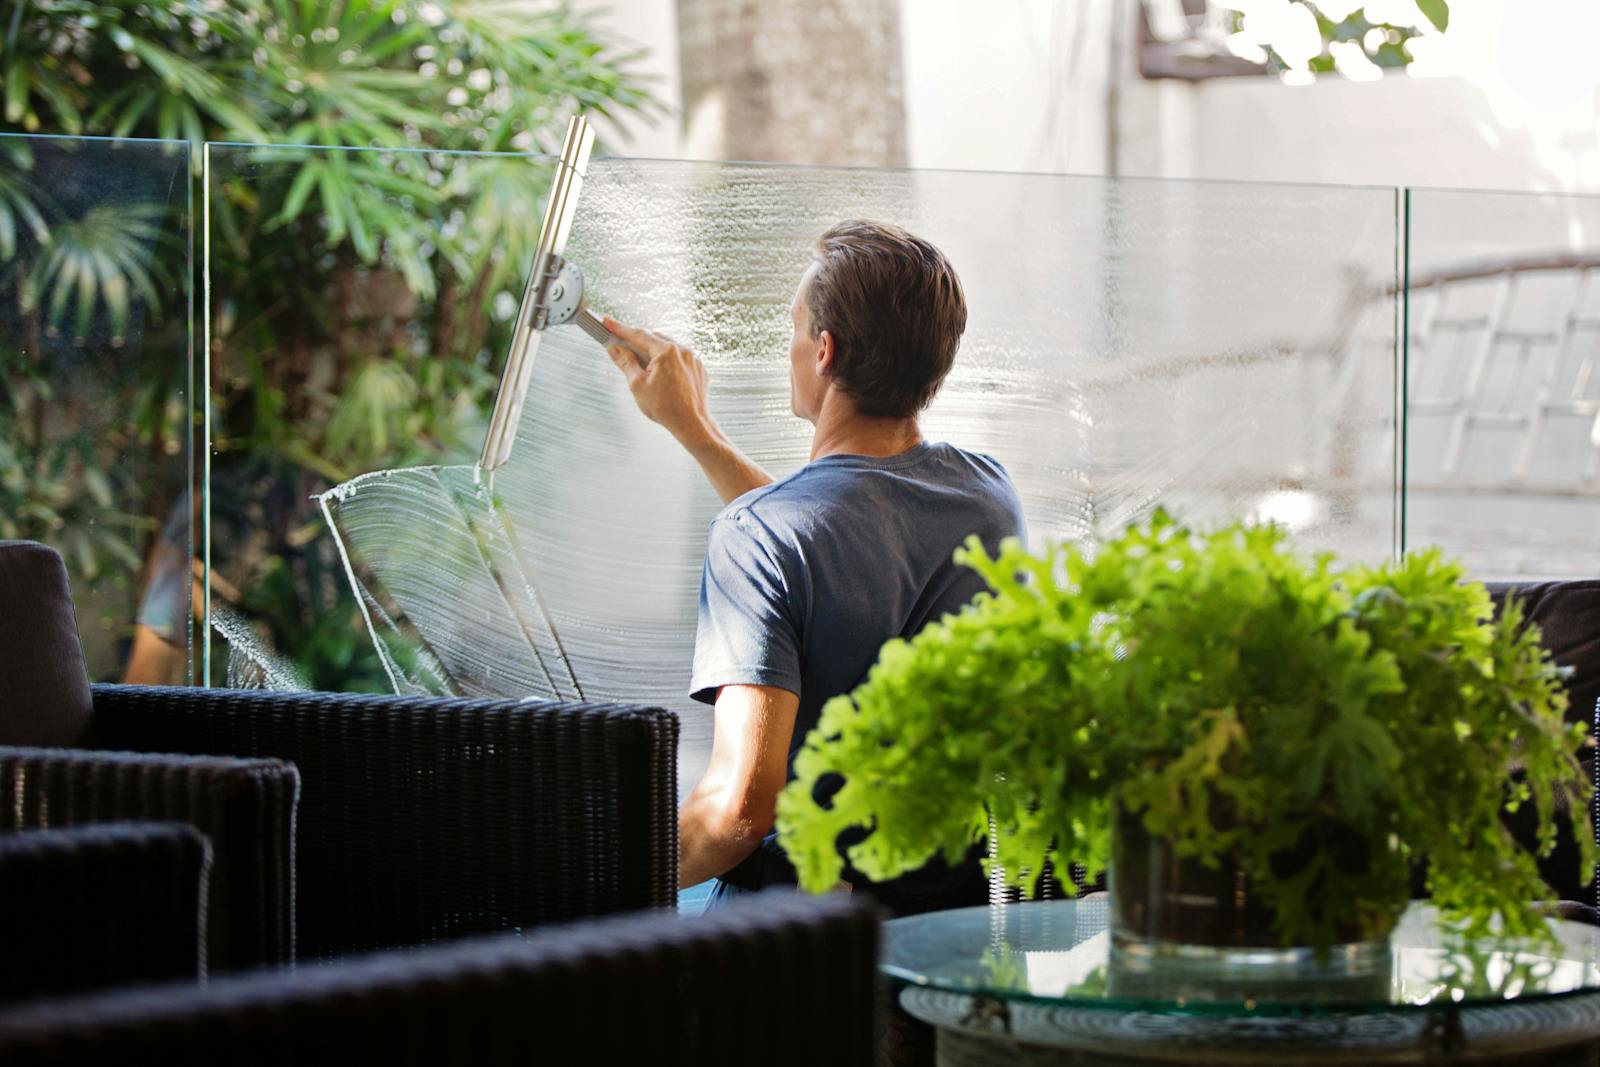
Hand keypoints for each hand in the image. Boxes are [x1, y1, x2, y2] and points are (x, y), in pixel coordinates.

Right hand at [603, 316, 713, 445]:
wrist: (692, 424)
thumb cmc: (665, 408)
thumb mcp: (637, 385)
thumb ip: (625, 363)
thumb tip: (615, 349)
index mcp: (666, 351)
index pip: (638, 335)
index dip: (620, 328)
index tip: (607, 322)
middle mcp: (682, 350)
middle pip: (654, 339)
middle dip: (638, 342)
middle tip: (622, 347)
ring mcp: (693, 359)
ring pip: (668, 347)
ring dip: (654, 352)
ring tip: (644, 369)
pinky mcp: (699, 368)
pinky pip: (680, 358)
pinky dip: (668, 362)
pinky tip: (662, 376)